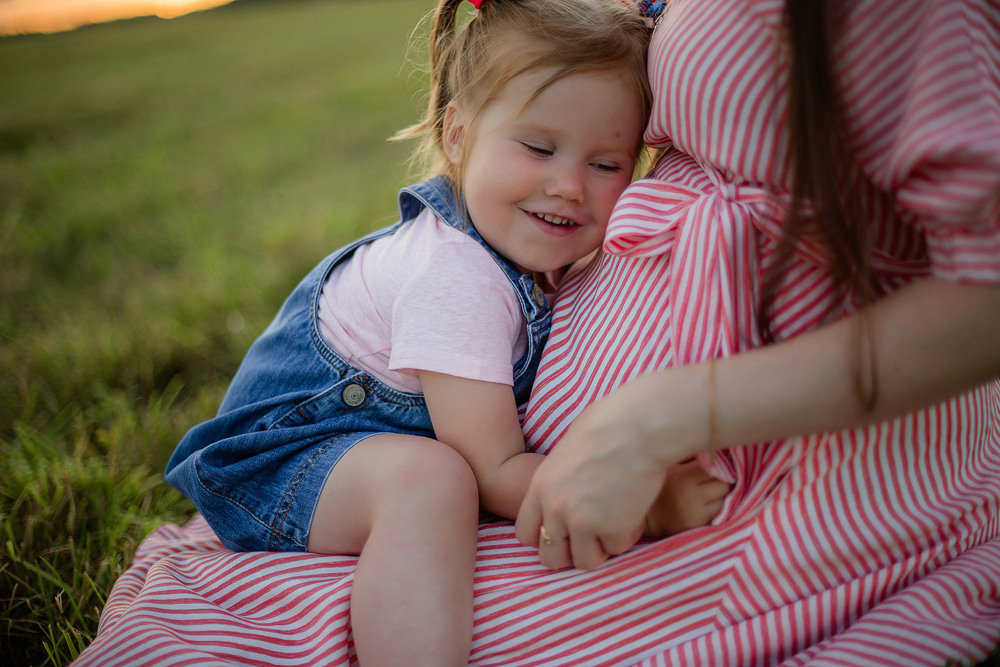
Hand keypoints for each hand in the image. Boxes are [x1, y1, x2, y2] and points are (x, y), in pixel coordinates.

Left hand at [515, 366, 710, 568]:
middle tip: (591, 538)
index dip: (545, 538)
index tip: (563, 533)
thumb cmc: (606, 426)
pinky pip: (617, 548)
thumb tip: (566, 493)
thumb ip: (558, 482)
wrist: (636, 427)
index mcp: (540, 488)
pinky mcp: (612, 529)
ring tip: (615, 523)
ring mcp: (582, 522)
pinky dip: (627, 535)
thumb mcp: (565, 453)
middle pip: (550, 558)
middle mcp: (555, 509)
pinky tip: (634, 513)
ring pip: (585, 561)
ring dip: (601, 547)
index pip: (525, 534)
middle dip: (570, 553)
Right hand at [643, 459, 730, 537]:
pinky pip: (720, 514)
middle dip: (723, 481)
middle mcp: (690, 496)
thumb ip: (693, 460)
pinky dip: (718, 509)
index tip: (716, 464)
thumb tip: (719, 450)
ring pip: (726, 500)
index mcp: (682, 477)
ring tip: (711, 493)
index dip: (719, 464)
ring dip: (722, 496)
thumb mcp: (672, 467)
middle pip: (724, 484)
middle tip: (715, 480)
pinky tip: (707, 506)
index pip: (715, 466)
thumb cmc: (663, 486)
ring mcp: (695, 514)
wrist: (648, 518)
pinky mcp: (699, 527)